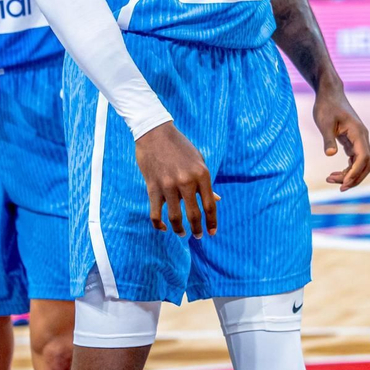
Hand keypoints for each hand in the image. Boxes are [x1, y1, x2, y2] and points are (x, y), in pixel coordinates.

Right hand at [133, 121, 215, 236]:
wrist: (155, 133)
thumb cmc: (180, 147)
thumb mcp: (199, 161)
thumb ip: (207, 182)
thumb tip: (217, 199)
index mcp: (202, 174)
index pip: (210, 205)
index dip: (212, 221)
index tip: (212, 232)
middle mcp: (187, 181)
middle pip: (194, 214)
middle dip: (197, 229)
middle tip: (198, 236)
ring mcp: (169, 185)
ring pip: (175, 217)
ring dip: (179, 230)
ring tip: (182, 234)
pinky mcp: (153, 187)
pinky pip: (156, 213)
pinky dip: (159, 225)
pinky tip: (164, 228)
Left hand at [313, 80, 369, 189]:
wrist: (329, 94)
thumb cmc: (326, 106)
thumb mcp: (324, 122)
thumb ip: (328, 139)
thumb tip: (330, 154)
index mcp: (358, 133)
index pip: (363, 158)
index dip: (355, 173)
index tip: (343, 184)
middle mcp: (362, 138)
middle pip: (367, 164)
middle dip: (355, 178)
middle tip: (338, 187)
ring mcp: (359, 140)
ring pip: (362, 164)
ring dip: (351, 175)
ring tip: (331, 179)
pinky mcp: (353, 141)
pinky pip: (355, 160)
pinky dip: (348, 169)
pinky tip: (336, 174)